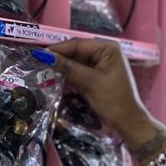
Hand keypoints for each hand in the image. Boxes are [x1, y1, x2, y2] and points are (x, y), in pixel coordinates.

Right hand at [35, 40, 165, 164]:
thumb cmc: (113, 100)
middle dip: (59, 56)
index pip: (78, 44)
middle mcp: (104, 52)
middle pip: (76, 51)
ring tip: (43, 67)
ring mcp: (101, 63)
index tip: (39, 53)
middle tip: (38, 60)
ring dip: (62, 65)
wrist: (127, 121)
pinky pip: (79, 70)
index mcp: (108, 48)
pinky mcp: (97, 74)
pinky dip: (69, 73)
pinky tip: (56, 75)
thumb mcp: (90, 82)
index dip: (58, 49)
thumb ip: (68, 68)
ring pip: (76, 60)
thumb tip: (45, 56)